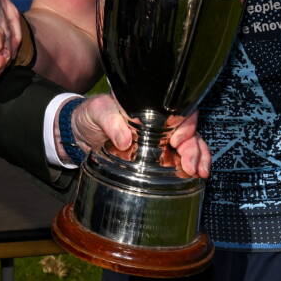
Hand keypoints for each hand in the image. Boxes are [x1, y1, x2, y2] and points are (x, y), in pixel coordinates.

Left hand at [66, 96, 209, 177]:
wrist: (81, 133)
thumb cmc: (91, 115)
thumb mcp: (96, 111)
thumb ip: (109, 121)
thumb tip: (124, 139)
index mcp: (149, 105)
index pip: (177, 108)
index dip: (184, 123)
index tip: (178, 140)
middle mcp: (160, 119)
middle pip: (188, 129)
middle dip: (194, 147)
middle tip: (190, 164)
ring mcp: (162, 138)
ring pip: (191, 143)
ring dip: (199, 157)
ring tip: (199, 172)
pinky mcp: (159, 155)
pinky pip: (181, 158)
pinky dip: (193, 165)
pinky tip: (197, 175)